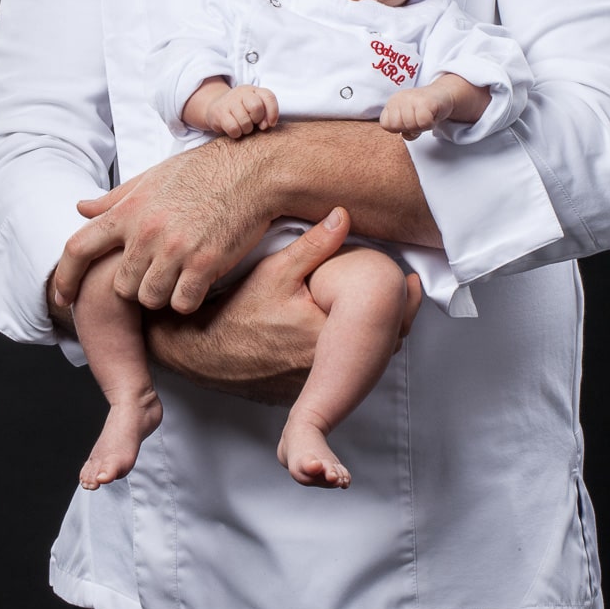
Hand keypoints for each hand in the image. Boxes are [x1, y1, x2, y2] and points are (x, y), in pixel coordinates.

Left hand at [52, 139, 277, 314]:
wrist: (252, 171)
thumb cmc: (204, 172)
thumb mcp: (153, 177)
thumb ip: (115, 199)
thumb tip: (81, 208)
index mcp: (129, 209)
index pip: (78, 248)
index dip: (64, 278)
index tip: (62, 297)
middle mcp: (146, 231)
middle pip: (121, 286)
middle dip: (136, 285)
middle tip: (158, 270)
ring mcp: (175, 249)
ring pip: (150, 298)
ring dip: (163, 293)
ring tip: (180, 273)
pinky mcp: (204, 264)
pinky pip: (182, 303)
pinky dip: (188, 298)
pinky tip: (198, 281)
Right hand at [143, 207, 423, 405]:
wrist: (197, 350)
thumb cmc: (234, 309)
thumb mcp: (275, 270)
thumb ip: (315, 245)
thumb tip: (344, 214)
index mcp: (325, 336)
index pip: (386, 324)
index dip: (404, 303)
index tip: (411, 282)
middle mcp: (323, 368)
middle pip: (380, 347)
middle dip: (394, 321)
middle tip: (404, 293)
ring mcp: (313, 384)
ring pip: (360, 365)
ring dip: (371, 341)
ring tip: (378, 312)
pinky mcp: (299, 393)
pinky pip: (337, 376)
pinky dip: (346, 358)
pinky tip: (342, 336)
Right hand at [205, 83, 279, 138]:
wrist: (215, 108)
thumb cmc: (241, 111)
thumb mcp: (254, 109)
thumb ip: (265, 114)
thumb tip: (267, 125)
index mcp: (254, 90)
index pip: (269, 97)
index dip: (273, 112)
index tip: (270, 124)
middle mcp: (242, 92)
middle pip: (256, 107)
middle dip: (257, 120)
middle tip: (252, 122)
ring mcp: (229, 101)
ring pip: (245, 121)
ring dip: (246, 129)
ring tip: (242, 126)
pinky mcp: (219, 112)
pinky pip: (233, 128)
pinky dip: (236, 133)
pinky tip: (234, 130)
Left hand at [379, 85, 453, 140]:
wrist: (443, 95)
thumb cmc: (424, 109)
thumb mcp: (408, 119)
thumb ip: (401, 129)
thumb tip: (405, 134)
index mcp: (392, 103)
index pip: (385, 124)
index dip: (398, 128)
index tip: (409, 122)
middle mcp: (399, 98)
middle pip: (396, 126)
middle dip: (409, 128)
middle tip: (419, 120)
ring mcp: (411, 98)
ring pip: (410, 125)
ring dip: (421, 127)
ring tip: (426, 117)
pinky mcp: (425, 101)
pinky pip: (423, 123)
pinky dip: (430, 124)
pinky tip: (432, 116)